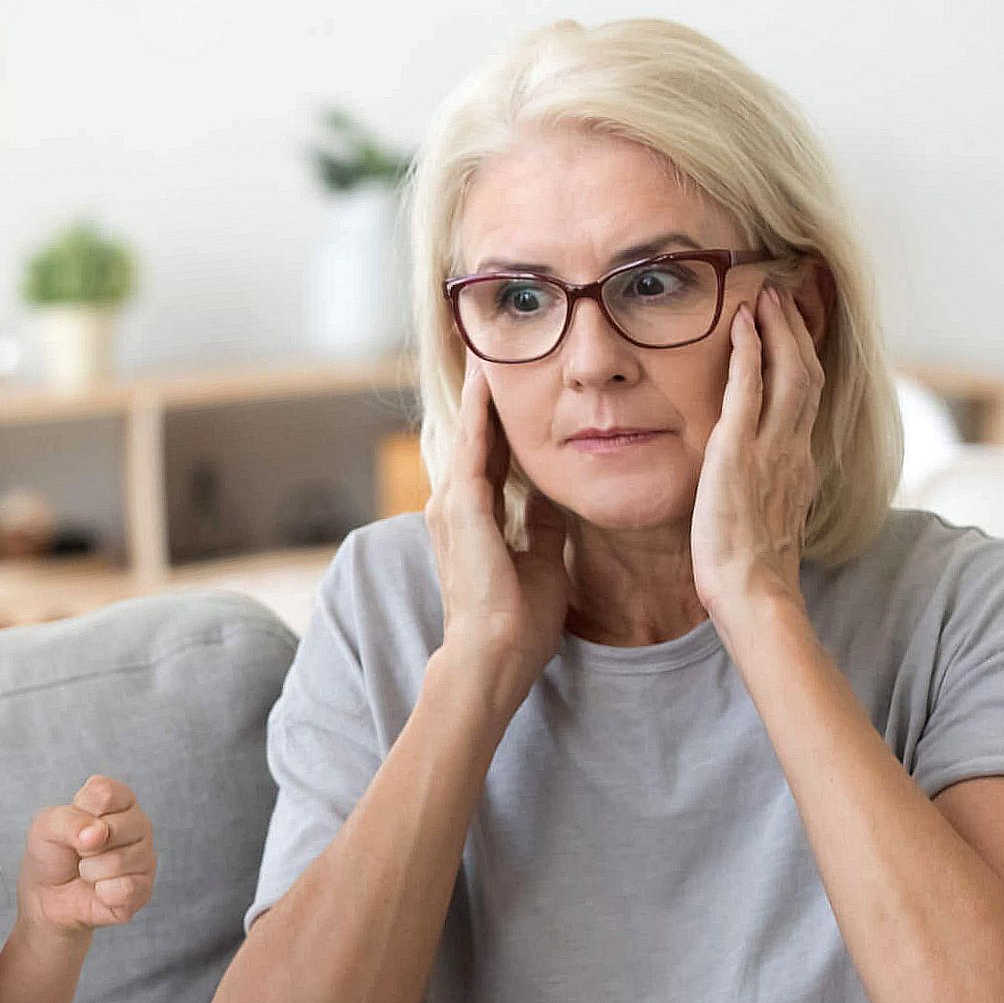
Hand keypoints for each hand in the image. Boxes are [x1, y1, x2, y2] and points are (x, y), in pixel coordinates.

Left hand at [21, 775, 155, 932]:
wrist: (48, 895)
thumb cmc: (53, 853)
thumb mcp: (46, 826)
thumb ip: (69, 821)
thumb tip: (98, 834)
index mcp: (120, 800)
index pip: (106, 795)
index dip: (80, 812)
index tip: (74, 824)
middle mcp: (138, 825)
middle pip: (114, 829)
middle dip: (84, 847)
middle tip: (80, 852)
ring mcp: (145, 857)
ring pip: (118, 861)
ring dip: (90, 871)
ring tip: (88, 871)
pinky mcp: (144, 889)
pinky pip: (126, 889)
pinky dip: (102, 893)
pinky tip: (100, 891)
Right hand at [427, 365, 570, 710]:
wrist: (494, 658)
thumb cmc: (518, 624)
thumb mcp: (543, 562)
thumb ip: (540, 527)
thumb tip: (550, 498)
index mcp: (475, 519)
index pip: (489, 456)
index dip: (499, 419)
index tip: (512, 382)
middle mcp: (455, 506)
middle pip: (473, 435)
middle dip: (483, 393)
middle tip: (489, 344)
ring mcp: (453, 505)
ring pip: (469, 434)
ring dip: (478, 392)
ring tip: (487, 347)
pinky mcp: (462, 508)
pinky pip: (472, 447)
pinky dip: (479, 412)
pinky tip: (488, 379)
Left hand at [692, 282, 820, 617]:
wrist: (753, 594)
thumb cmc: (752, 573)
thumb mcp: (768, 523)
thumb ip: (769, 495)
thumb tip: (763, 489)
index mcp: (800, 466)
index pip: (808, 400)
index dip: (804, 360)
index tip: (795, 330)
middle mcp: (794, 450)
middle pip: (807, 374)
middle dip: (797, 330)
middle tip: (782, 294)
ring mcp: (771, 449)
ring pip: (788, 372)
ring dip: (778, 328)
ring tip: (766, 295)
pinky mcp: (738, 453)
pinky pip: (748, 389)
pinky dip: (748, 351)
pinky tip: (742, 324)